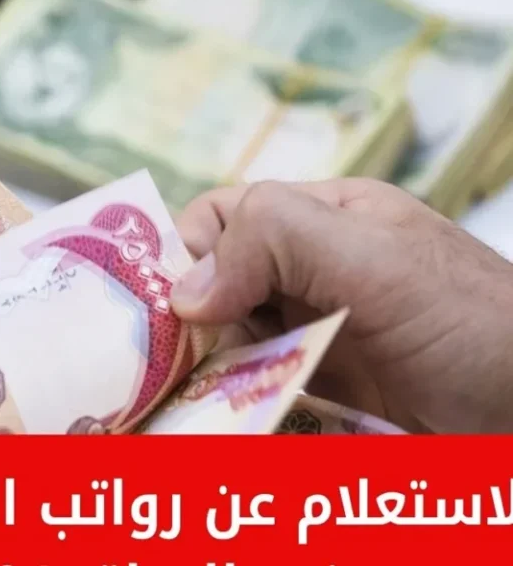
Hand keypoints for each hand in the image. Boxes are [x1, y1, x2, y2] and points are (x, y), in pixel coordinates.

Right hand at [170, 178, 512, 433]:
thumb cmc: (468, 322)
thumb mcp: (373, 257)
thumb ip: (277, 239)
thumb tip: (183, 293)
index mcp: (319, 219)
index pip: (220, 218)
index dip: (184, 252)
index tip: (170, 308)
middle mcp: (307, 273)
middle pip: (214, 284)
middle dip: (187, 320)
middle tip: (175, 365)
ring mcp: (310, 334)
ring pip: (225, 341)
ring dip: (203, 369)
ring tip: (193, 399)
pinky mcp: (315, 388)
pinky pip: (251, 388)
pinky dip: (229, 403)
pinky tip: (223, 420)